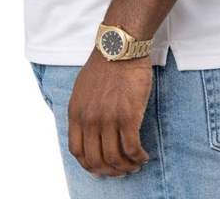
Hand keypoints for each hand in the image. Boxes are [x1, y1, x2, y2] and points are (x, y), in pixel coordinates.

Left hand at [67, 47, 151, 177]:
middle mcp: (89, 120)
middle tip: (122, 171)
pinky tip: (143, 156)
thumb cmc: (105, 65)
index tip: (101, 167)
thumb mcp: (82, 89)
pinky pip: (131, 149)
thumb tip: (88, 133)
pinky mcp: (128, 116)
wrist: (120, 48)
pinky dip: (138, 158)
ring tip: (135, 164)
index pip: (77, 151)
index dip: (89, 165)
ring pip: (114, 159)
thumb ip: (82, 112)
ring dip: (126, 167)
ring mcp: (108, 119)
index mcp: (76, 113)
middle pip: (96, 160)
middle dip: (110, 171)